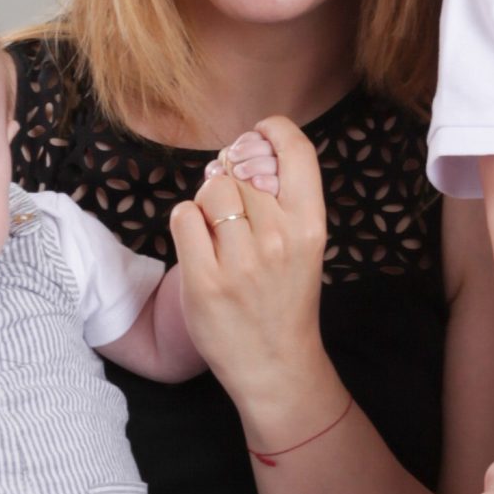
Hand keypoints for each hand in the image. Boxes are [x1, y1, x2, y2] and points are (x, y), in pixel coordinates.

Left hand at [170, 117, 331, 440]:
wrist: (275, 363)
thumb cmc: (285, 297)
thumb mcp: (302, 245)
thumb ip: (280, 200)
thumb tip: (238, 151)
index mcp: (310, 225)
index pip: (296, 151)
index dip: (272, 130)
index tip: (257, 135)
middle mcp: (279, 238)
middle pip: (240, 169)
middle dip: (229, 177)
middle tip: (233, 209)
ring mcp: (240, 261)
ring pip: (210, 188)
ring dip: (206, 202)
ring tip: (216, 231)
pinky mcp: (204, 280)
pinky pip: (183, 217)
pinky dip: (186, 223)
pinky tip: (199, 244)